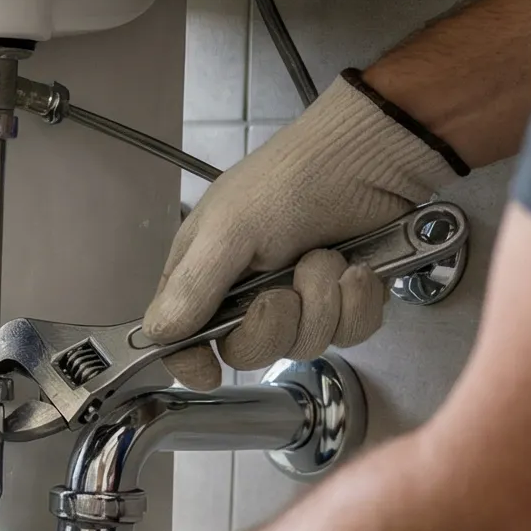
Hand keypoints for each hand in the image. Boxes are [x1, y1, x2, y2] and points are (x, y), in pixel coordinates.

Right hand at [147, 74, 458, 388]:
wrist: (371, 156)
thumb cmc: (288, 182)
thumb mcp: (230, 229)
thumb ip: (194, 286)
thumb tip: (158, 335)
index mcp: (203, 276)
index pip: (181, 338)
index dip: (191, 362)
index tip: (209, 373)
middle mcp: (247, 296)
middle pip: (248, 352)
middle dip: (275, 324)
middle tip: (285, 289)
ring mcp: (301, 302)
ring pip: (305, 345)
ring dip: (322, 303)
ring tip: (328, 258)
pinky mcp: (346, 303)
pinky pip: (351, 334)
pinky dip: (357, 302)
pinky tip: (359, 269)